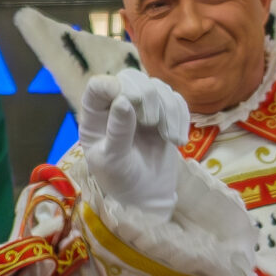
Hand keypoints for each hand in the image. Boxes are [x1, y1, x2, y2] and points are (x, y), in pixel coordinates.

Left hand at [78, 71, 187, 216]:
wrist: (147, 196)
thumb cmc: (121, 180)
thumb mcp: (113, 161)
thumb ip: (118, 131)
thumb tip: (123, 100)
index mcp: (94, 116)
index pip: (98, 86)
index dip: (112, 86)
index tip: (130, 102)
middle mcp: (115, 106)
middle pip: (131, 78)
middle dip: (146, 96)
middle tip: (151, 122)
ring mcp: (140, 108)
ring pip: (157, 87)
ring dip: (168, 111)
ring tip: (170, 138)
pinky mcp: (163, 114)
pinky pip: (175, 100)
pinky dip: (181, 116)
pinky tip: (177, 140)